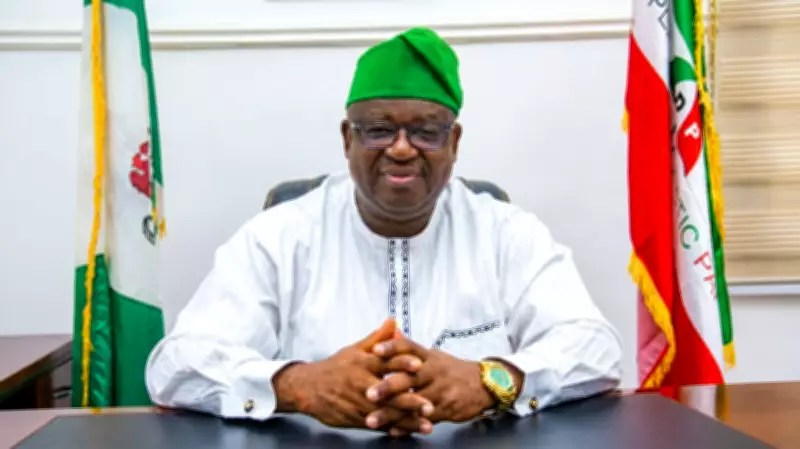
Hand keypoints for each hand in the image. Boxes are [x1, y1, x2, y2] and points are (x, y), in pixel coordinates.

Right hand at [273, 320, 431, 433]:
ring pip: (386, 413)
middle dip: (410, 401)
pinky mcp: (356, 419)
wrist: (308, 388)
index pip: (386, 361)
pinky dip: (393, 429)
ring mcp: (359, 403)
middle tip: (430, 406)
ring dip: (407, 421)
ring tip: (426, 426)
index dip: (402, 362)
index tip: (419, 364)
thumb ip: (377, 338)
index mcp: (364, 363)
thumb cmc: (336, 367)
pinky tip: (408, 433)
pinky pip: (377, 425)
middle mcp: (362, 383)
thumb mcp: (355, 349)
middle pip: (389, 393)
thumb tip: (393, 321)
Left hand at [369, 338, 498, 426]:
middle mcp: (433, 372)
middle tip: (368, 394)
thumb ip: (410, 350)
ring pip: (413, 403)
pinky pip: (423, 419)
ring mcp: (440, 391)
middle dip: (388, 387)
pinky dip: (406, 426)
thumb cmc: (450, 370)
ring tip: (372, 420)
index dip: (392, 347)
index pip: (408, 347)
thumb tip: (389, 333)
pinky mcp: (445, 409)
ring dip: (391, 413)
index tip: (374, 350)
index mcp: (428, 357)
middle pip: (409, 378)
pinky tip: (392, 431)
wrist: (483, 384)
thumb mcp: (432, 356)